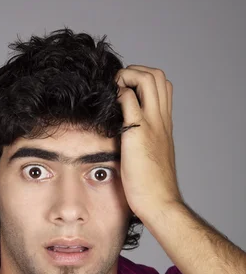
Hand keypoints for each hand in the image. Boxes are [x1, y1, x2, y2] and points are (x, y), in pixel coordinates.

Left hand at [114, 65, 184, 222]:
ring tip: (113, 90)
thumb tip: (124, 141)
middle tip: (118, 85)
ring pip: (147, 79)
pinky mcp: (138, 132)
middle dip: (135, 71)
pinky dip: (118, 93)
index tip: (126, 89)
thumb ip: (142, 144)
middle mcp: (162, 120)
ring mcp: (152, 124)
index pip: (163, 87)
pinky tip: (107, 104)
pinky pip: (128, 99)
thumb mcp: (151, 158)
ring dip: (127, 76)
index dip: (144, 80)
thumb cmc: (152, 187)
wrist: (160, 203)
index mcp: (165, 125)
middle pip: (157, 75)